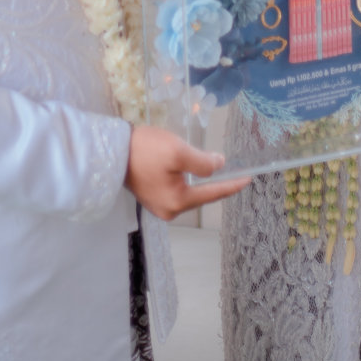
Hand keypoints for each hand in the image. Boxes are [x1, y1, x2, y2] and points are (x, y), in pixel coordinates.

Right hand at [125, 124, 249, 219]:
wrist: (111, 150)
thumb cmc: (145, 150)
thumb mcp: (178, 152)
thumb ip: (202, 163)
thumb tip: (219, 165)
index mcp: (177, 202)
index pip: (212, 193)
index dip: (232, 184)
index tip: (248, 178)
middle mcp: (169, 210)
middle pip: (200, 195)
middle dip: (215, 183)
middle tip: (232, 170)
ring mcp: (158, 204)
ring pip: (188, 192)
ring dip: (200, 181)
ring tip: (212, 167)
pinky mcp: (150, 195)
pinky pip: (176, 189)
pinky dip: (186, 180)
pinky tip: (190, 170)